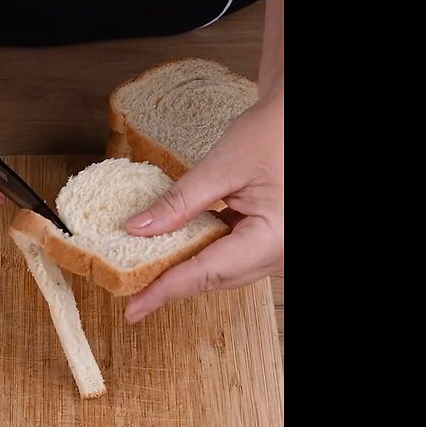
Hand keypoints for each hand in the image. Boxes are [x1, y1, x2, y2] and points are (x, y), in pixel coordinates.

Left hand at [122, 93, 283, 322]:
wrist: (294, 118)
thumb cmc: (273, 132)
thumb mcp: (222, 166)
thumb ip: (180, 202)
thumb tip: (137, 229)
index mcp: (273, 238)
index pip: (208, 272)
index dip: (166, 290)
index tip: (133, 308)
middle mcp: (278, 252)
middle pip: (216, 279)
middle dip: (172, 284)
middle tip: (131, 293)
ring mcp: (275, 247)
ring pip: (222, 271)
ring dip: (185, 270)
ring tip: (145, 273)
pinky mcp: (267, 238)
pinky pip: (230, 255)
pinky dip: (200, 253)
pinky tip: (174, 247)